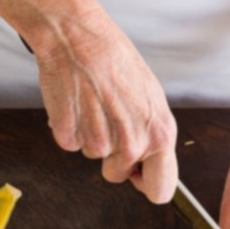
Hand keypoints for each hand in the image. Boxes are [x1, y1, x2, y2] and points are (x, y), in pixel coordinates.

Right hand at [31, 4, 177, 203]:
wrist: (80, 38)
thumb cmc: (117, 62)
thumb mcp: (151, 100)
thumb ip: (153, 137)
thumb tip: (150, 167)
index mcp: (161, 136)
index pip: (161, 190)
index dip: (147, 184)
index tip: (140, 175)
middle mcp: (133, 144)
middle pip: (118, 175)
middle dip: (113, 158)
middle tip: (110, 122)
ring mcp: (100, 142)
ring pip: (93, 157)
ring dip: (91, 135)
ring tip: (95, 103)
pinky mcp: (69, 136)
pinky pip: (70, 144)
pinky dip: (70, 128)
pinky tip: (77, 102)